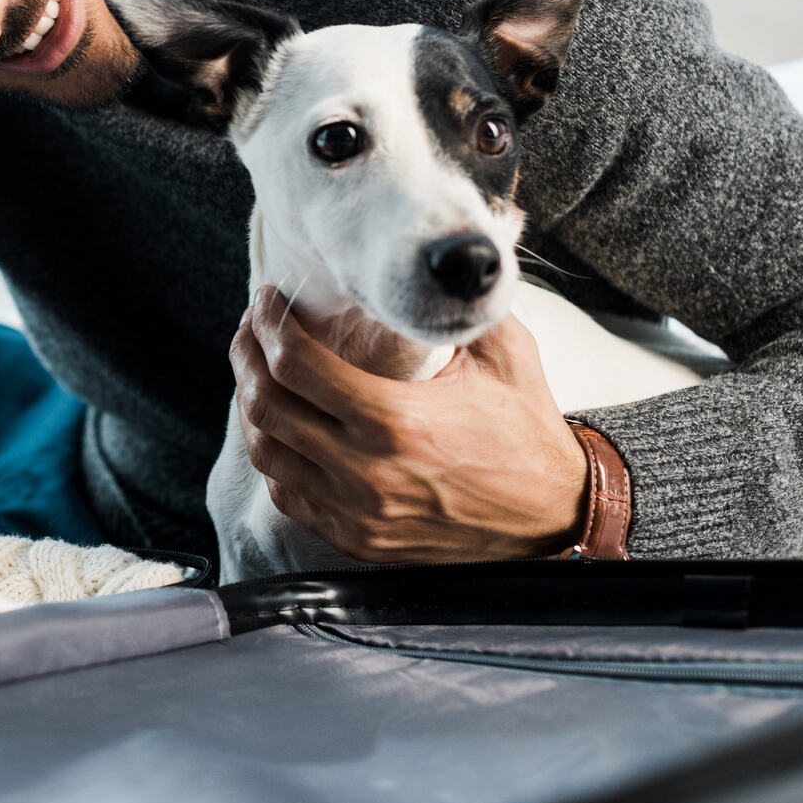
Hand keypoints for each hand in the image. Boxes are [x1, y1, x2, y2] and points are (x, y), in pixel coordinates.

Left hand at [231, 286, 586, 561]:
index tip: (267, 299)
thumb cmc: (527, 429)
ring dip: (251, 406)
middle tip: (251, 328)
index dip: (269, 323)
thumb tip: (424, 263)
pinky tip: (283, 426)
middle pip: (266, 406)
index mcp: (396, 420)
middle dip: (245, 356)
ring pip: (266, 454)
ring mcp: (357, 512)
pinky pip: (287, 496)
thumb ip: (454, 308)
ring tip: (258, 372)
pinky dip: (275, 455)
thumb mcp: (503, 353)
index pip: (296, 365)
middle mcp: (366, 471)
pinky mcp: (357, 540)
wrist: (557, 514)